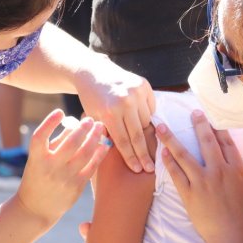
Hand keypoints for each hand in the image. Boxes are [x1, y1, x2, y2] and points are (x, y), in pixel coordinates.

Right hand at [17, 110, 110, 227]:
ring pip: (85, 153)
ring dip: (95, 138)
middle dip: (83, 128)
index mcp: (36, 158)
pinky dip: (99, 153)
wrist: (36, 208)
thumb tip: (74, 123)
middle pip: (71, 142)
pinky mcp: (76, 187)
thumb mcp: (40, 159)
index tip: (60, 111)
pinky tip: (104, 145)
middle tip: (90, 120)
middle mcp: (50, 167)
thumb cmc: (39, 176)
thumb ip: (56, 141)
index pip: (40, 136)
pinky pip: (92, 166)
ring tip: (100, 128)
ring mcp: (64, 178)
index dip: (49, 122)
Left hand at [75, 55, 155, 173]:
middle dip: (144, 154)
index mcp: (109, 113)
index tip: (138, 169)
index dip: (131, 158)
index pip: (124, 141)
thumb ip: (106, 136)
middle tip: (150, 168)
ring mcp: (136, 92)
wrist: (93, 72)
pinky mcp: (144, 85)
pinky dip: (147, 114)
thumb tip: (123, 155)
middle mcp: (125, 102)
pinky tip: (140, 117)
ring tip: (140, 136)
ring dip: (144, 130)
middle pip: (138, 135)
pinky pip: (151, 107)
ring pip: (147, 121)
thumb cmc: (91, 99)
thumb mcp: (93, 119)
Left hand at [155, 110, 242, 242]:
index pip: (227, 143)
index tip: (212, 117)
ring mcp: (202, 181)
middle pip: (207, 142)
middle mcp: (219, 171)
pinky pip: (176, 173)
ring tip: (161, 127)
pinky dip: (169, 161)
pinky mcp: (189, 193)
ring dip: (171, 139)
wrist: (231, 239)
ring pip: (184, 154)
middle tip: (192, 113)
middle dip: (199, 125)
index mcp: (237, 170)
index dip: (219, 129)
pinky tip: (162, 151)